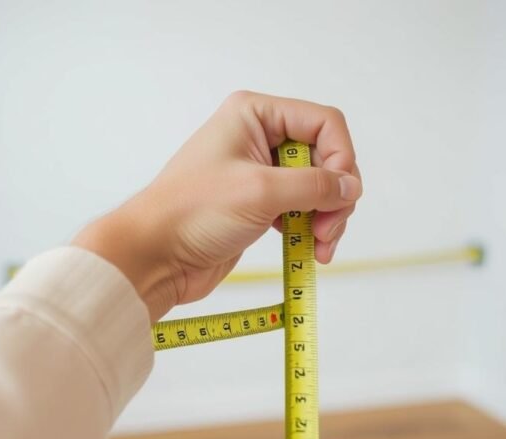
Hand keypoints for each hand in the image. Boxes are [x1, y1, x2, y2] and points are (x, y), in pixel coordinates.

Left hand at [72, 91, 362, 320]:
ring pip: (318, 185)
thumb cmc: (190, 214)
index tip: (341, 196)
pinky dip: (313, 227)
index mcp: (255, 114)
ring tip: (321, 245)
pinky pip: (303, 208)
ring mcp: (260, 171)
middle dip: (335, 194)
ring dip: (328, 216)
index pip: (324, 123)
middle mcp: (259, 136)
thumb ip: (315, 186)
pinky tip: (310, 249)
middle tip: (329, 229)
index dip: (341, 159)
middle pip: (326, 156)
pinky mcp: (260, 203)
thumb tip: (350, 187)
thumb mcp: (261, 192)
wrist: (155, 256)